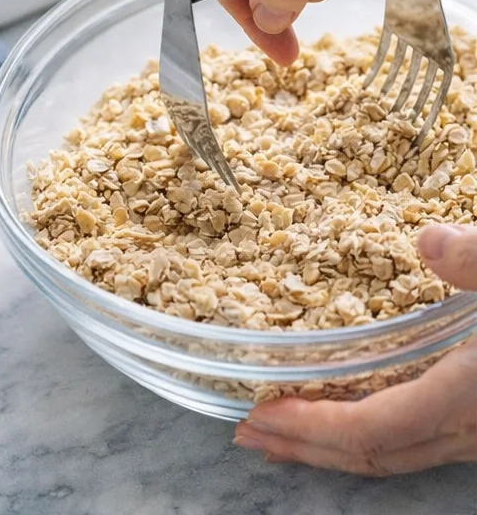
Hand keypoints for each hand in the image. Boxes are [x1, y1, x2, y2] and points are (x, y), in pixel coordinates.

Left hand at [234, 225, 476, 473]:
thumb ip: (474, 259)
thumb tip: (426, 241)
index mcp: (462, 396)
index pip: (373, 427)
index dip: (313, 424)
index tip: (263, 409)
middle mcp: (463, 429)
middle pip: (370, 453)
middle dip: (303, 444)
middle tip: (245, 429)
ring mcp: (471, 435)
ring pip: (389, 457)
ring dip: (329, 447)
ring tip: (276, 434)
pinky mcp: (473, 425)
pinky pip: (408, 445)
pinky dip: (364, 437)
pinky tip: (344, 414)